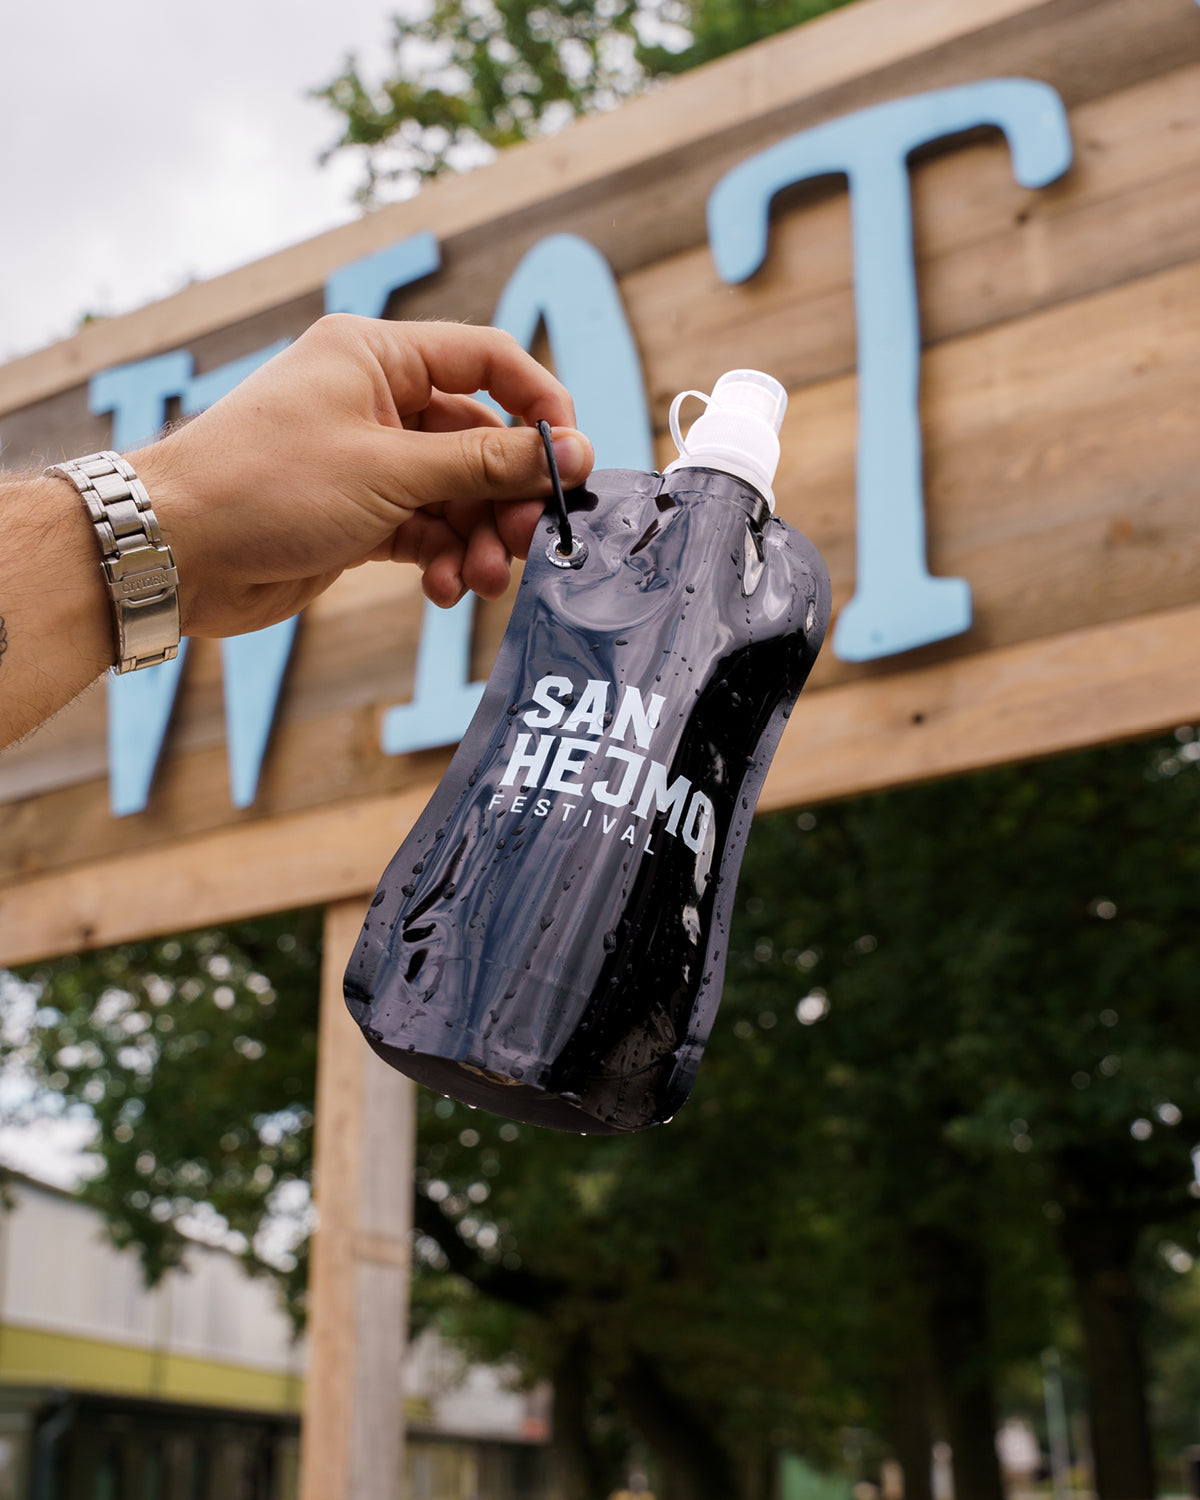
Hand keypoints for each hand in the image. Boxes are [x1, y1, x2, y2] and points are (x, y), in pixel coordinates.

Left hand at [134, 316, 594, 636]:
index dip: (540, 407)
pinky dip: (443, 559)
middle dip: (507, 496)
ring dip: (479, 540)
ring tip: (484, 580)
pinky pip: (427, 531)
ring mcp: (368, 461)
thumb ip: (486, 463)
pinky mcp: (359, 516)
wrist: (177, 552)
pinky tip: (441, 588)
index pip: (489, 361)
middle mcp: (377, 401)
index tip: (572, 460)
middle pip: (479, 440)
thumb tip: (571, 452)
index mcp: (379, 357)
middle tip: (530, 542)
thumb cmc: (265, 485)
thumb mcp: (390, 469)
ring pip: (457, 495)